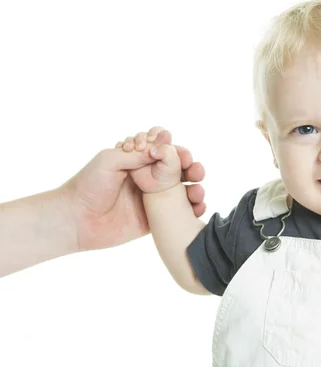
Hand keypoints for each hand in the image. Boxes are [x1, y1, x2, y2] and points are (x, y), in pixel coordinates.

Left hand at [61, 127, 205, 250]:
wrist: (76, 220)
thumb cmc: (88, 185)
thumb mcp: (110, 160)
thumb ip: (139, 154)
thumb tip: (166, 146)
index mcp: (138, 160)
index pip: (165, 149)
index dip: (177, 149)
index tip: (181, 154)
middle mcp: (149, 177)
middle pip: (180, 168)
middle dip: (192, 167)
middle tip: (196, 171)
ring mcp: (154, 198)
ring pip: (184, 189)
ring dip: (197, 187)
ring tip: (198, 191)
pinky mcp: (157, 219)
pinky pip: (180, 213)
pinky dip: (193, 209)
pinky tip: (198, 207)